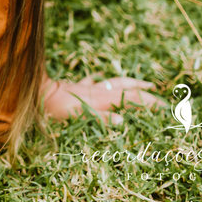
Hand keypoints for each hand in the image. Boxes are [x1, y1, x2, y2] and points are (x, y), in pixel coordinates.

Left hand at [43, 76, 161, 123]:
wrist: (36, 93)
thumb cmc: (58, 109)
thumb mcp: (81, 117)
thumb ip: (102, 119)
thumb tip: (124, 121)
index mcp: (103, 98)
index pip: (132, 98)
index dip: (149, 101)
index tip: (165, 105)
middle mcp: (98, 90)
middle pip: (124, 86)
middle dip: (141, 88)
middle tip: (155, 89)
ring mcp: (87, 88)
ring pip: (111, 82)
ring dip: (125, 82)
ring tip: (134, 83)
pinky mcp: (75, 87)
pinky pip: (91, 83)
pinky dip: (98, 81)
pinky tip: (97, 80)